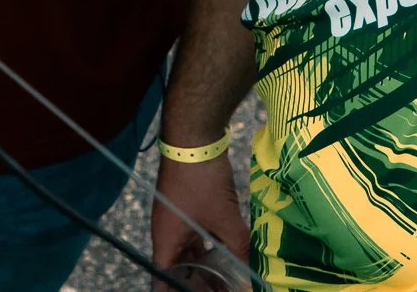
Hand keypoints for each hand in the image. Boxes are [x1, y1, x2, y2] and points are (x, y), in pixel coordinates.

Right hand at [151, 151, 248, 289]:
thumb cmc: (202, 182)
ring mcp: (176, 217)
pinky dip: (210, 245)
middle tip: (221, 291)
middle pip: (180, 268)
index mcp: (167, 241)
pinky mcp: (187, 205)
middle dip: (199, 284)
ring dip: (206, 265)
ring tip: (227, 279)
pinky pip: (196, 234)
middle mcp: (167, 232)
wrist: (194, 140)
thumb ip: (239, 247)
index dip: (174, 291)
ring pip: (190, 250)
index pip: (164, 279)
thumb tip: (252, 268)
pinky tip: (228, 251)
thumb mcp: (225, 218)